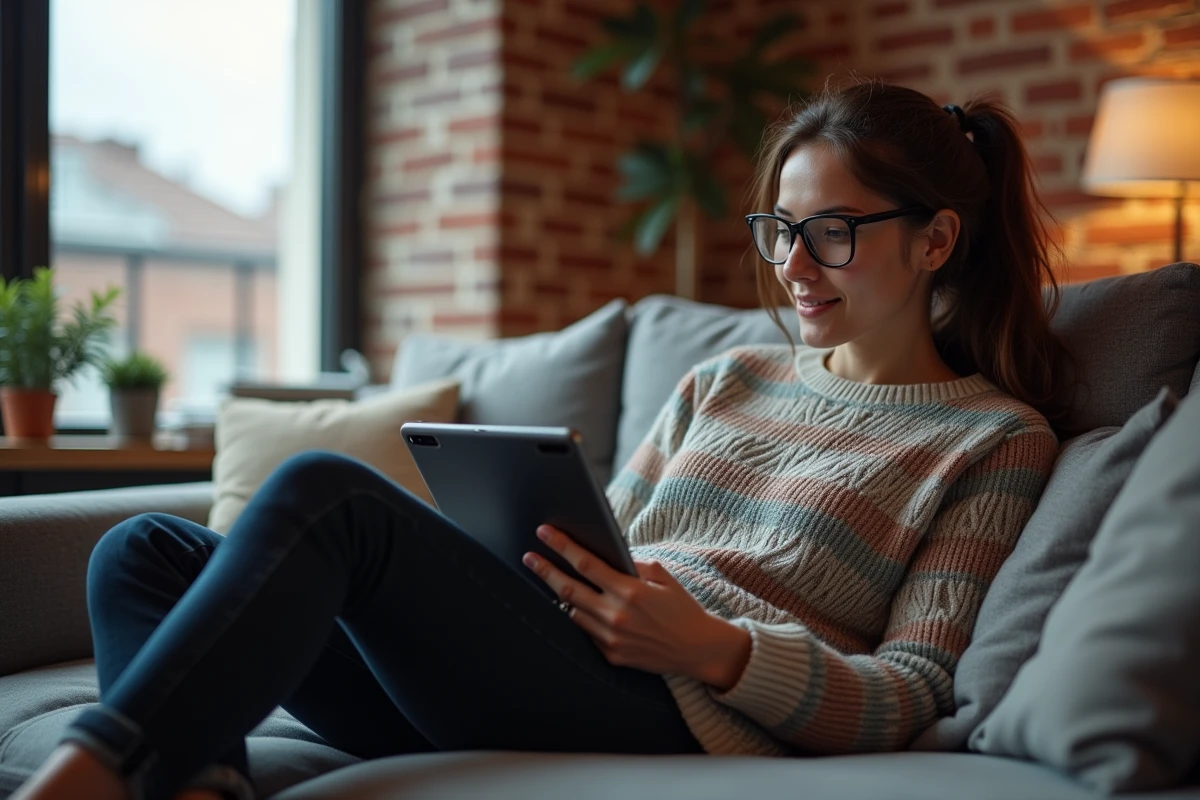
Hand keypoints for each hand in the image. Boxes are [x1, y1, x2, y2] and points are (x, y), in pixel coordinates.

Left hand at [523, 525, 751, 690]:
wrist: (698, 649)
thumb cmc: (682, 608)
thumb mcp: (663, 577)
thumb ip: (633, 564)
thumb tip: (607, 555)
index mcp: (630, 591)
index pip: (585, 563)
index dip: (562, 546)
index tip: (544, 533)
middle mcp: (616, 615)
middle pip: (568, 588)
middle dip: (545, 570)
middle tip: (528, 557)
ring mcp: (611, 638)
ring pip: (572, 612)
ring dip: (558, 595)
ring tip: (546, 578)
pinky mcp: (611, 656)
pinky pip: (586, 633)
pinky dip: (579, 617)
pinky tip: (573, 605)